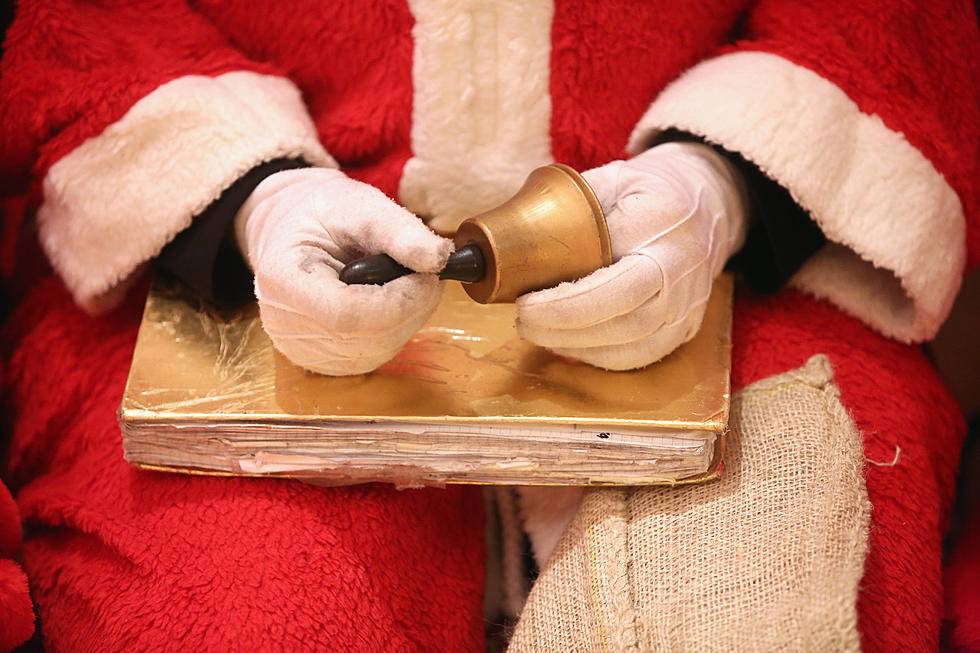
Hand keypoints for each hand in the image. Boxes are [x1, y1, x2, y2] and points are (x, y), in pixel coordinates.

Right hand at [235, 168, 451, 375]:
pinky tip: (396, 299)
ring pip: (378, 350)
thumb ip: (399, 231)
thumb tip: (439, 260)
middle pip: (368, 337)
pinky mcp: (324, 361)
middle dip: (413, 306)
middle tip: (430, 273)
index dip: (400, 299)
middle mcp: (285, 326)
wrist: (293, 232)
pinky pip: (374, 354)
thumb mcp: (359, 205)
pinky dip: (397, 328)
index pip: (347, 314)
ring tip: (412, 280)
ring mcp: (303, 350)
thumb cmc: (322, 215)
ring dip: (410, 317)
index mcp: (282, 280)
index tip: (430, 273)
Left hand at [515, 142, 747, 369]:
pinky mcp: (681, 331)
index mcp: (664, 234)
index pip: (620, 286)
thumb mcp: (611, 179)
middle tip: (522, 321)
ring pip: (629, 349)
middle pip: (626, 324)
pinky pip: (635, 358)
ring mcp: (687, 311)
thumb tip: (513, 242)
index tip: (525, 302)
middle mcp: (683, 279)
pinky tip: (564, 342)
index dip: (568, 305)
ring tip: (535, 330)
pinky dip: (594, 357)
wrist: (707, 208)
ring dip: (574, 347)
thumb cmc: (648, 191)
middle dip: (564, 330)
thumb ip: (571, 208)